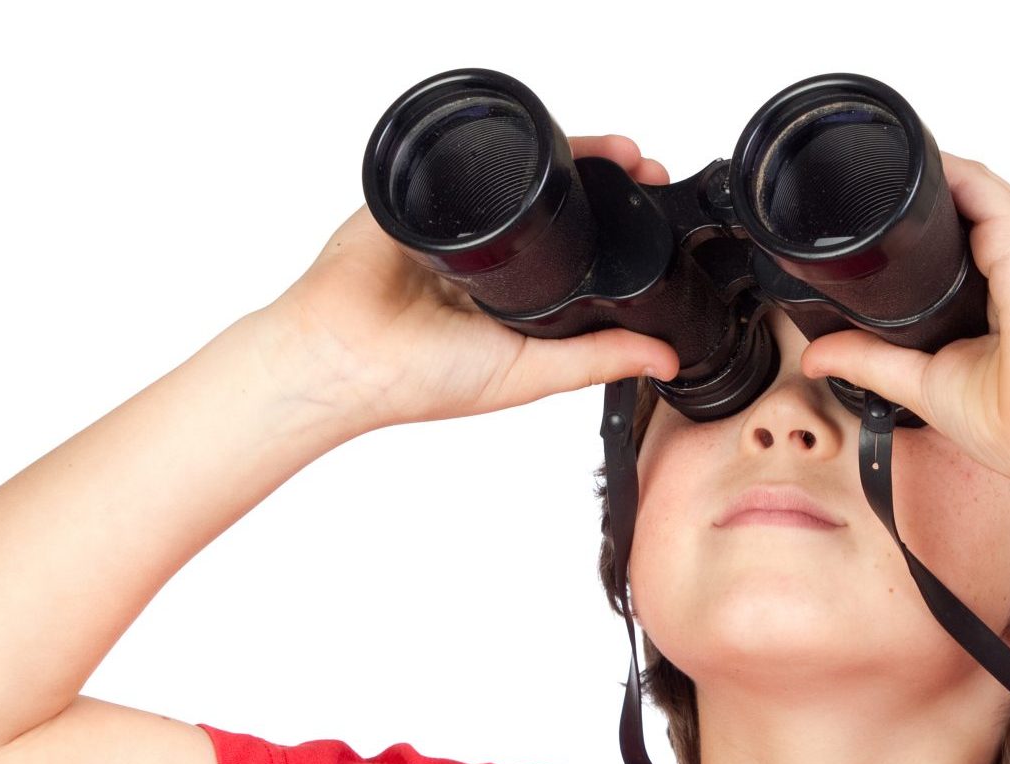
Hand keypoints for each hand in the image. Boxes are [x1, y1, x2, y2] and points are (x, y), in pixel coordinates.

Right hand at [256, 135, 682, 433]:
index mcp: (510, 298)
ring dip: (566, 154)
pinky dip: (500, 146)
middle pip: (552, 202)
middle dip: (601, 178)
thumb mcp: (528, 374)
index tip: (654, 206)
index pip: (574, 248)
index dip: (616, 226)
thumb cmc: (416, 378)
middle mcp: (485, 257)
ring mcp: (452, 223)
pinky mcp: (417, 196)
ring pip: (515, 174)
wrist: (345, 354)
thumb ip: (595, 360)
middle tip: (642, 165)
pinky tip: (541, 138)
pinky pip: (462, 160)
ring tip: (613, 149)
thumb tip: (664, 356)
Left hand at [795, 152, 1009, 505]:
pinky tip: (912, 163)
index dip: (922, 227)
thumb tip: (817, 356)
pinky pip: (981, 186)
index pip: (965, 239)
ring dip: (932, 174)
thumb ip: (872, 361)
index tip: (878, 222)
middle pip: (970, 207)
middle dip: (922, 195)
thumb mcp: (926, 385)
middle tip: (865, 183)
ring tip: (880, 163)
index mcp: (1009, 295)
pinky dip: (946, 170)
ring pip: (975, 188)